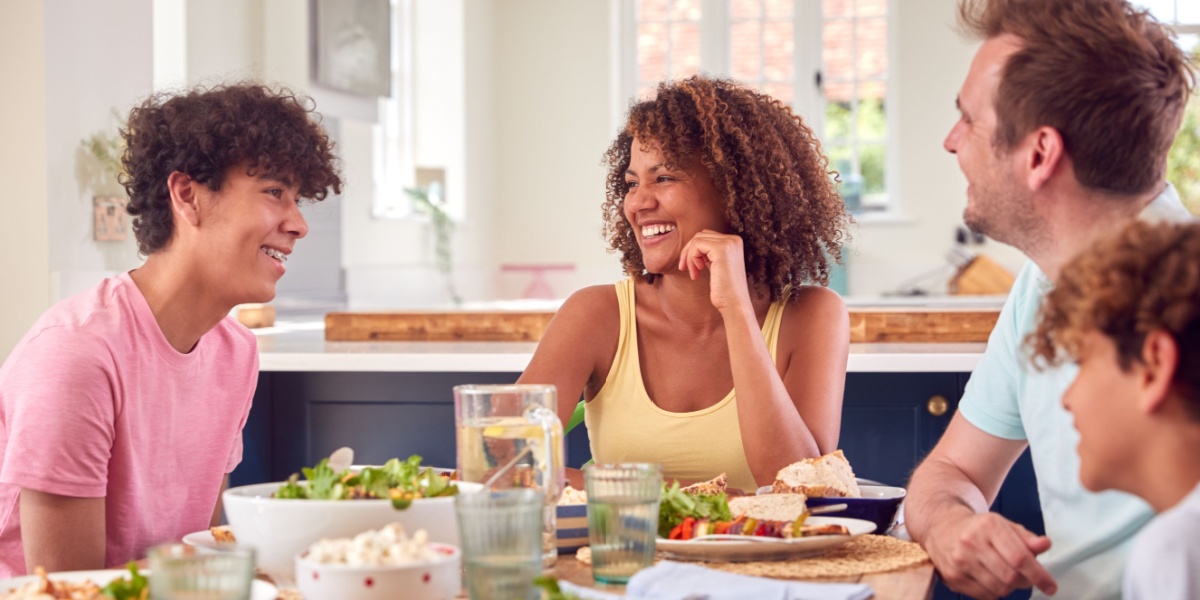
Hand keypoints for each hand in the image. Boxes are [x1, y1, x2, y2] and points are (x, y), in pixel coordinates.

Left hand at [678, 230, 750, 312]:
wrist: (734, 304)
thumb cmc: (724, 290)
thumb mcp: (716, 267)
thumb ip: (709, 254)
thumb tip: (692, 245)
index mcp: (735, 243)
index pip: (707, 236)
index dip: (694, 251)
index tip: (692, 268)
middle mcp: (734, 240)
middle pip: (701, 235)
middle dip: (689, 252)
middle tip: (684, 269)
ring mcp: (729, 243)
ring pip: (697, 239)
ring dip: (689, 257)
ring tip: (693, 273)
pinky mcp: (721, 249)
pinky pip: (697, 245)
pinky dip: (692, 258)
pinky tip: (696, 272)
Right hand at [925, 512, 1056, 598]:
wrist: (941, 526)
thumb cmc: (978, 528)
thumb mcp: (1004, 526)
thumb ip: (1027, 538)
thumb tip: (1044, 544)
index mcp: (989, 526)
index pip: (1019, 557)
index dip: (1038, 574)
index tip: (1049, 585)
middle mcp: (972, 542)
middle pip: (1010, 576)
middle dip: (1025, 581)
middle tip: (1026, 577)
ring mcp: (960, 561)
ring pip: (999, 588)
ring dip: (1009, 587)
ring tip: (1005, 575)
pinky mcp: (952, 576)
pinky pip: (985, 596)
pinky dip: (994, 592)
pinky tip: (989, 578)